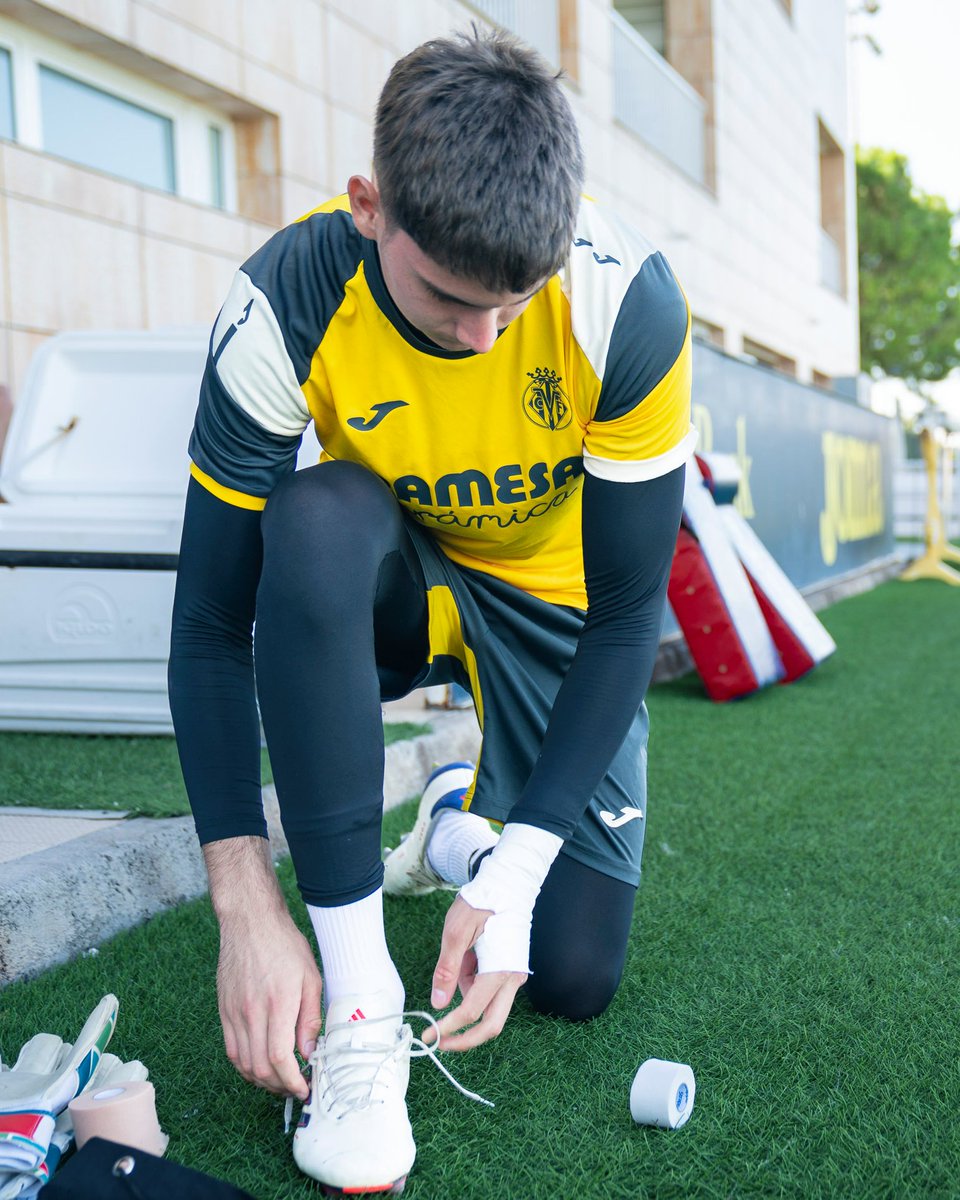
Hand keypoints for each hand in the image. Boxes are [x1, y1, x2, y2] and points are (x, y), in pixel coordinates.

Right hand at [216, 907, 321, 1097]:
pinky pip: (231, 1050)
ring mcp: (234, 1013)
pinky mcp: (223, 1011)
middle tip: (295, 1087)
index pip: (280, 1058)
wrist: (250, 923)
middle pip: (260, 1068)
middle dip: (279, 1087)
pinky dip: (244, 1066)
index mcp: (278, 1004)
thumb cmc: (285, 945)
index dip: (292, 1081)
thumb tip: (309, 1052)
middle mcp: (252, 1013)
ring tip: (279, 1081)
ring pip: (243, 1064)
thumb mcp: (311, 977)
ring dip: (261, 1081)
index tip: (304, 1089)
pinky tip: (259, 1066)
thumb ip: (310, 1018)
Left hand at [425, 896, 526, 1050]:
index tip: (428, 1035)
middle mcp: (513, 979)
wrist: (509, 884)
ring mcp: (515, 976)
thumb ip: (447, 969)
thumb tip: (438, 1004)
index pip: (471, 1012)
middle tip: (439, 1041)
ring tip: (459, 961)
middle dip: (465, 1039)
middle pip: (492, 1025)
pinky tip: (468, 959)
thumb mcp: (456, 932)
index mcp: (500, 970)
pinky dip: (473, 986)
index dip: (448, 1028)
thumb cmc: (482, 902)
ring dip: (468, 1002)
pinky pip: (491, 991)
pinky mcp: (511, 971)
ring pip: (492, 1010)